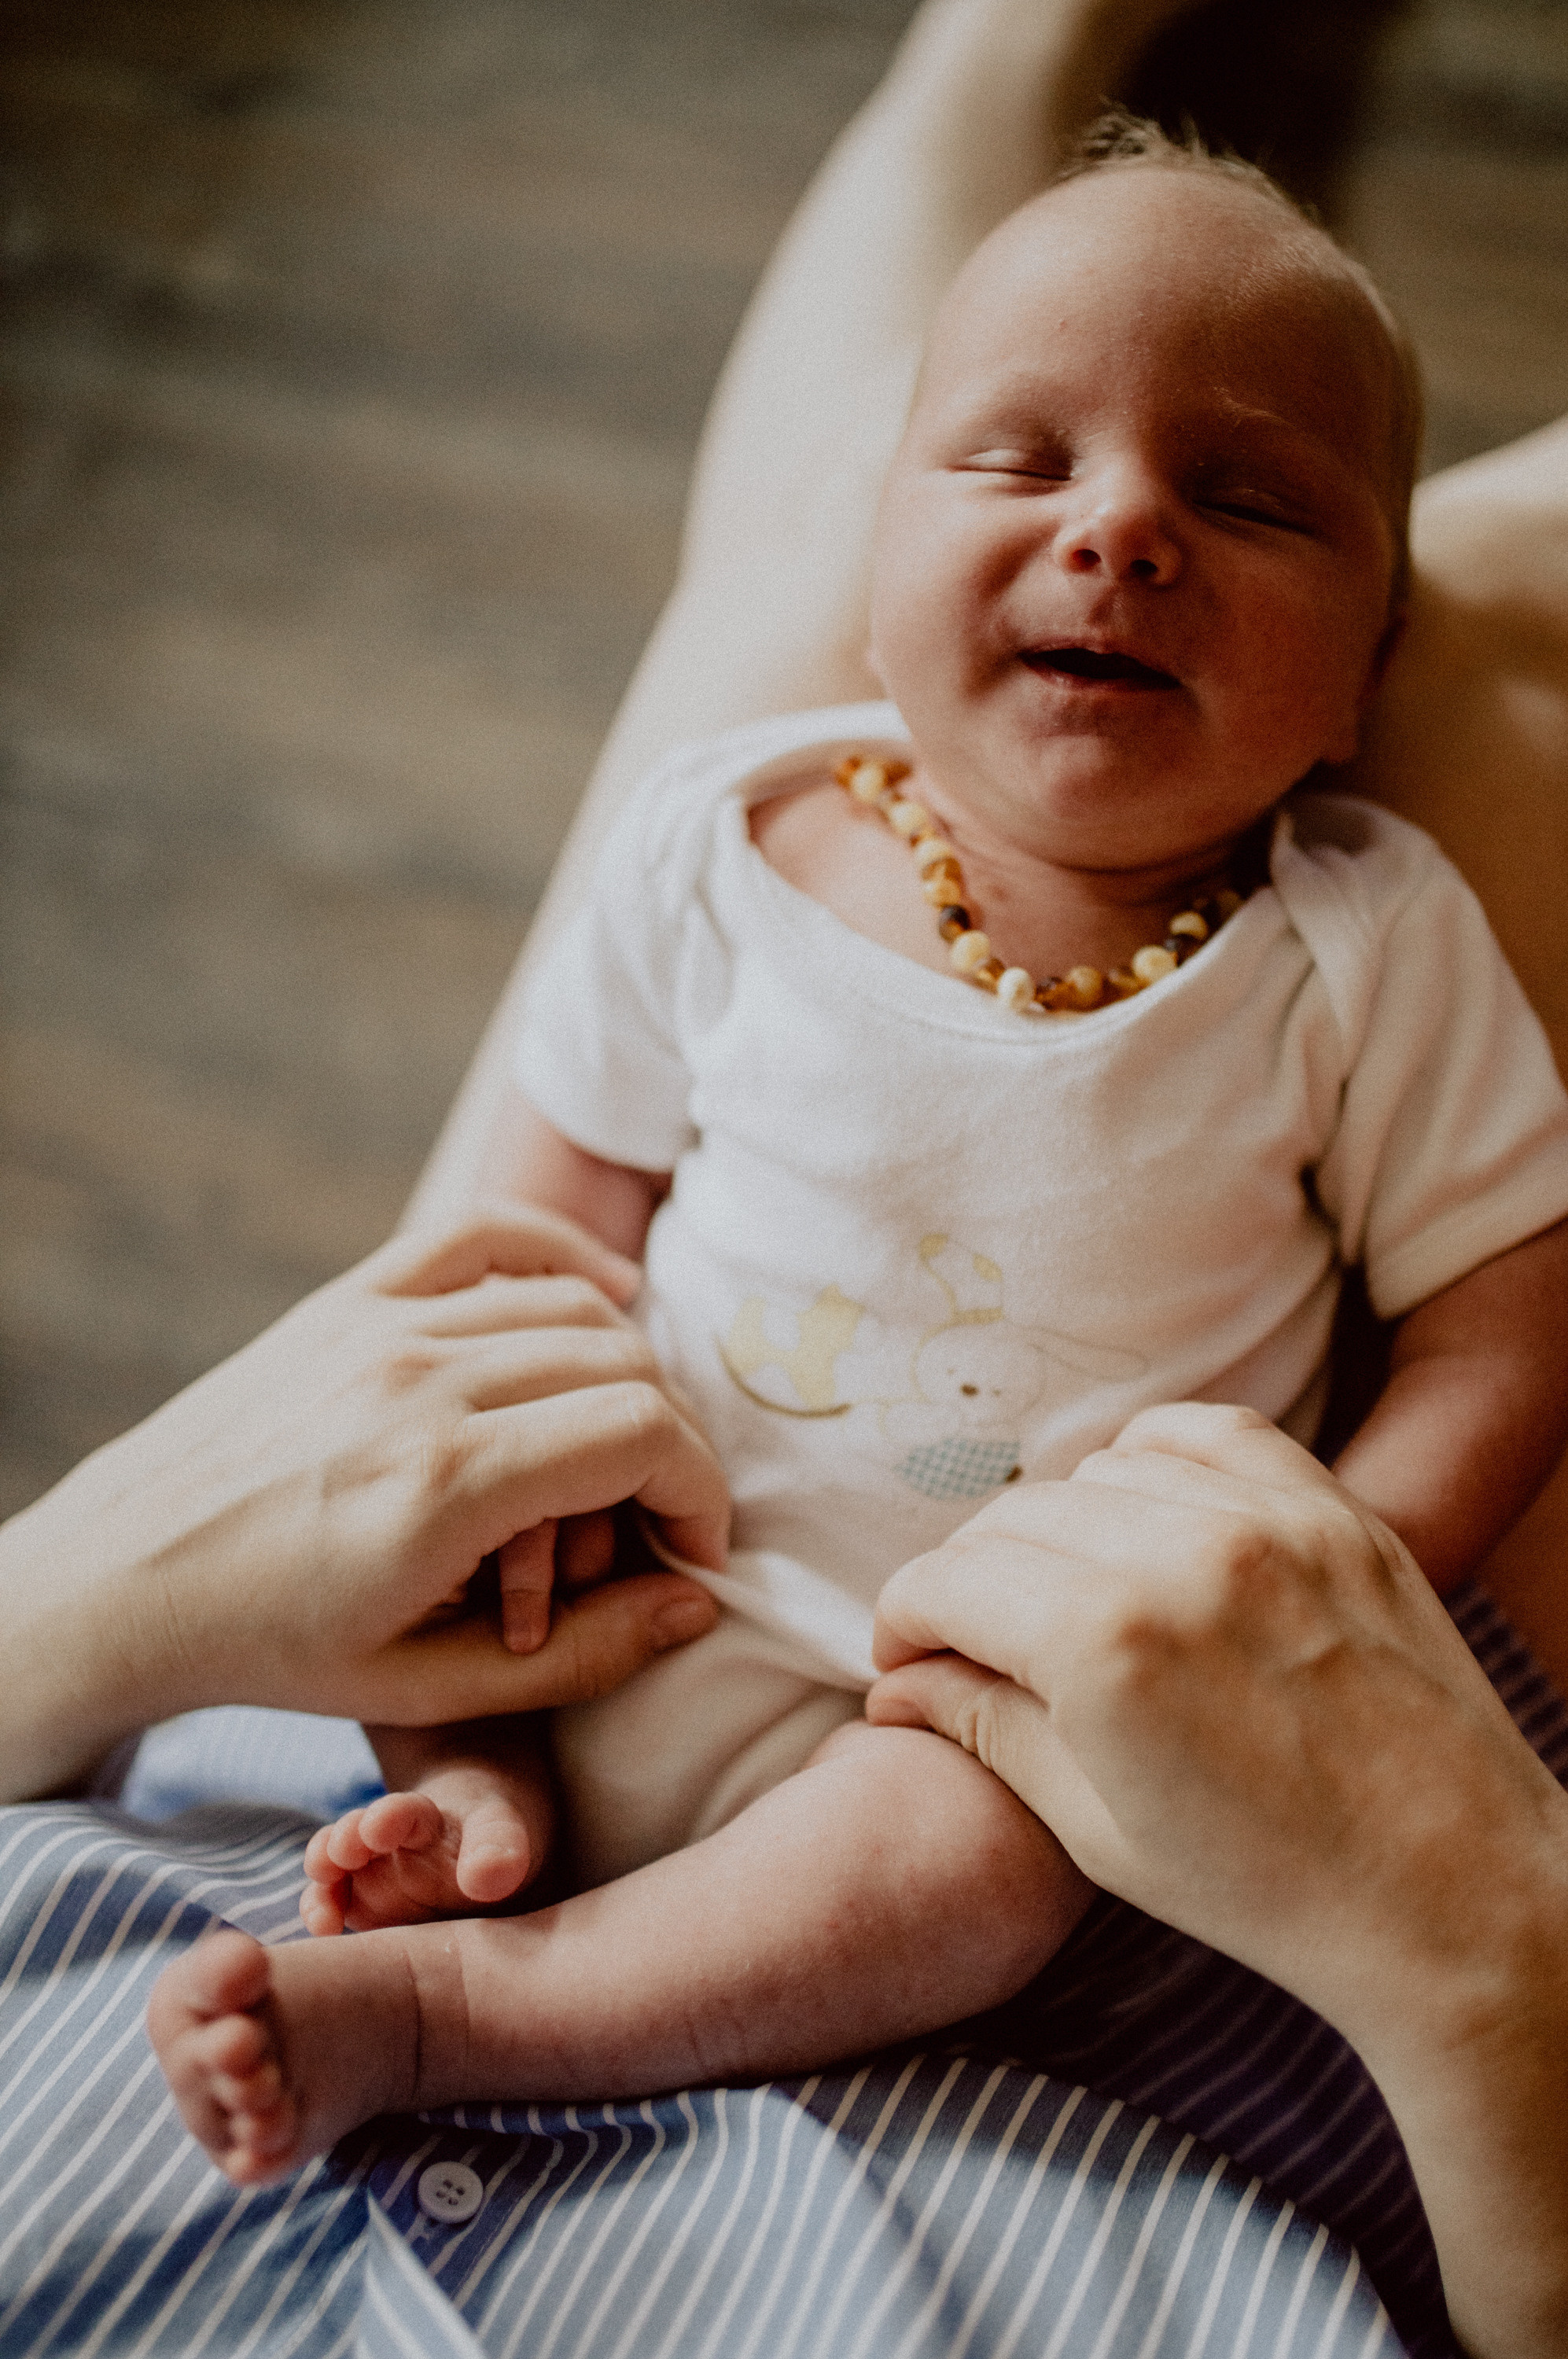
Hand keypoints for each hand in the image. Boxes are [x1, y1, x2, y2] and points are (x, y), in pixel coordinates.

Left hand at [1, 1209, 726, 1800]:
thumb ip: (577, 1657)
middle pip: (624, 1365)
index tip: (696, 1546)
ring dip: (627, 1372)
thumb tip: (696, 1606)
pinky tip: (604, 1294)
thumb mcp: (425, 1690)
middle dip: (674, 1444)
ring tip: (615, 1448)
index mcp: (442, 1487)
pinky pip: (485, 1234)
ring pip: (573, 1304)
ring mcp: (382, 1327)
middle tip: (661, 1513)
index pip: (641, 1434)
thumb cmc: (275, 1646)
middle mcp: (419, 1384)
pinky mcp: (352, 1299)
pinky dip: (562, 1254)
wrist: (127, 1578)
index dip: (700, 1488)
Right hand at [869, 1403, 1565, 2043]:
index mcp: (1106, 1648)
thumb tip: (897, 1685)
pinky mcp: (1333, 1511)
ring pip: (1097, 1472)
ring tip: (1072, 1597)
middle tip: (975, 1644)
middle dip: (970, 1583)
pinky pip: (1204, 1436)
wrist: (1456, 1896)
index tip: (906, 1660)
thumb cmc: (1271, 1889)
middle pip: (1010, 1522)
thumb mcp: (1095, 1829)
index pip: (948, 1582)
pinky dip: (1155, 1465)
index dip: (903, 1622)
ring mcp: (1268, 1523)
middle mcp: (1181, 1559)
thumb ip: (986, 1727)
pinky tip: (1148, 1520)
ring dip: (1060, 1528)